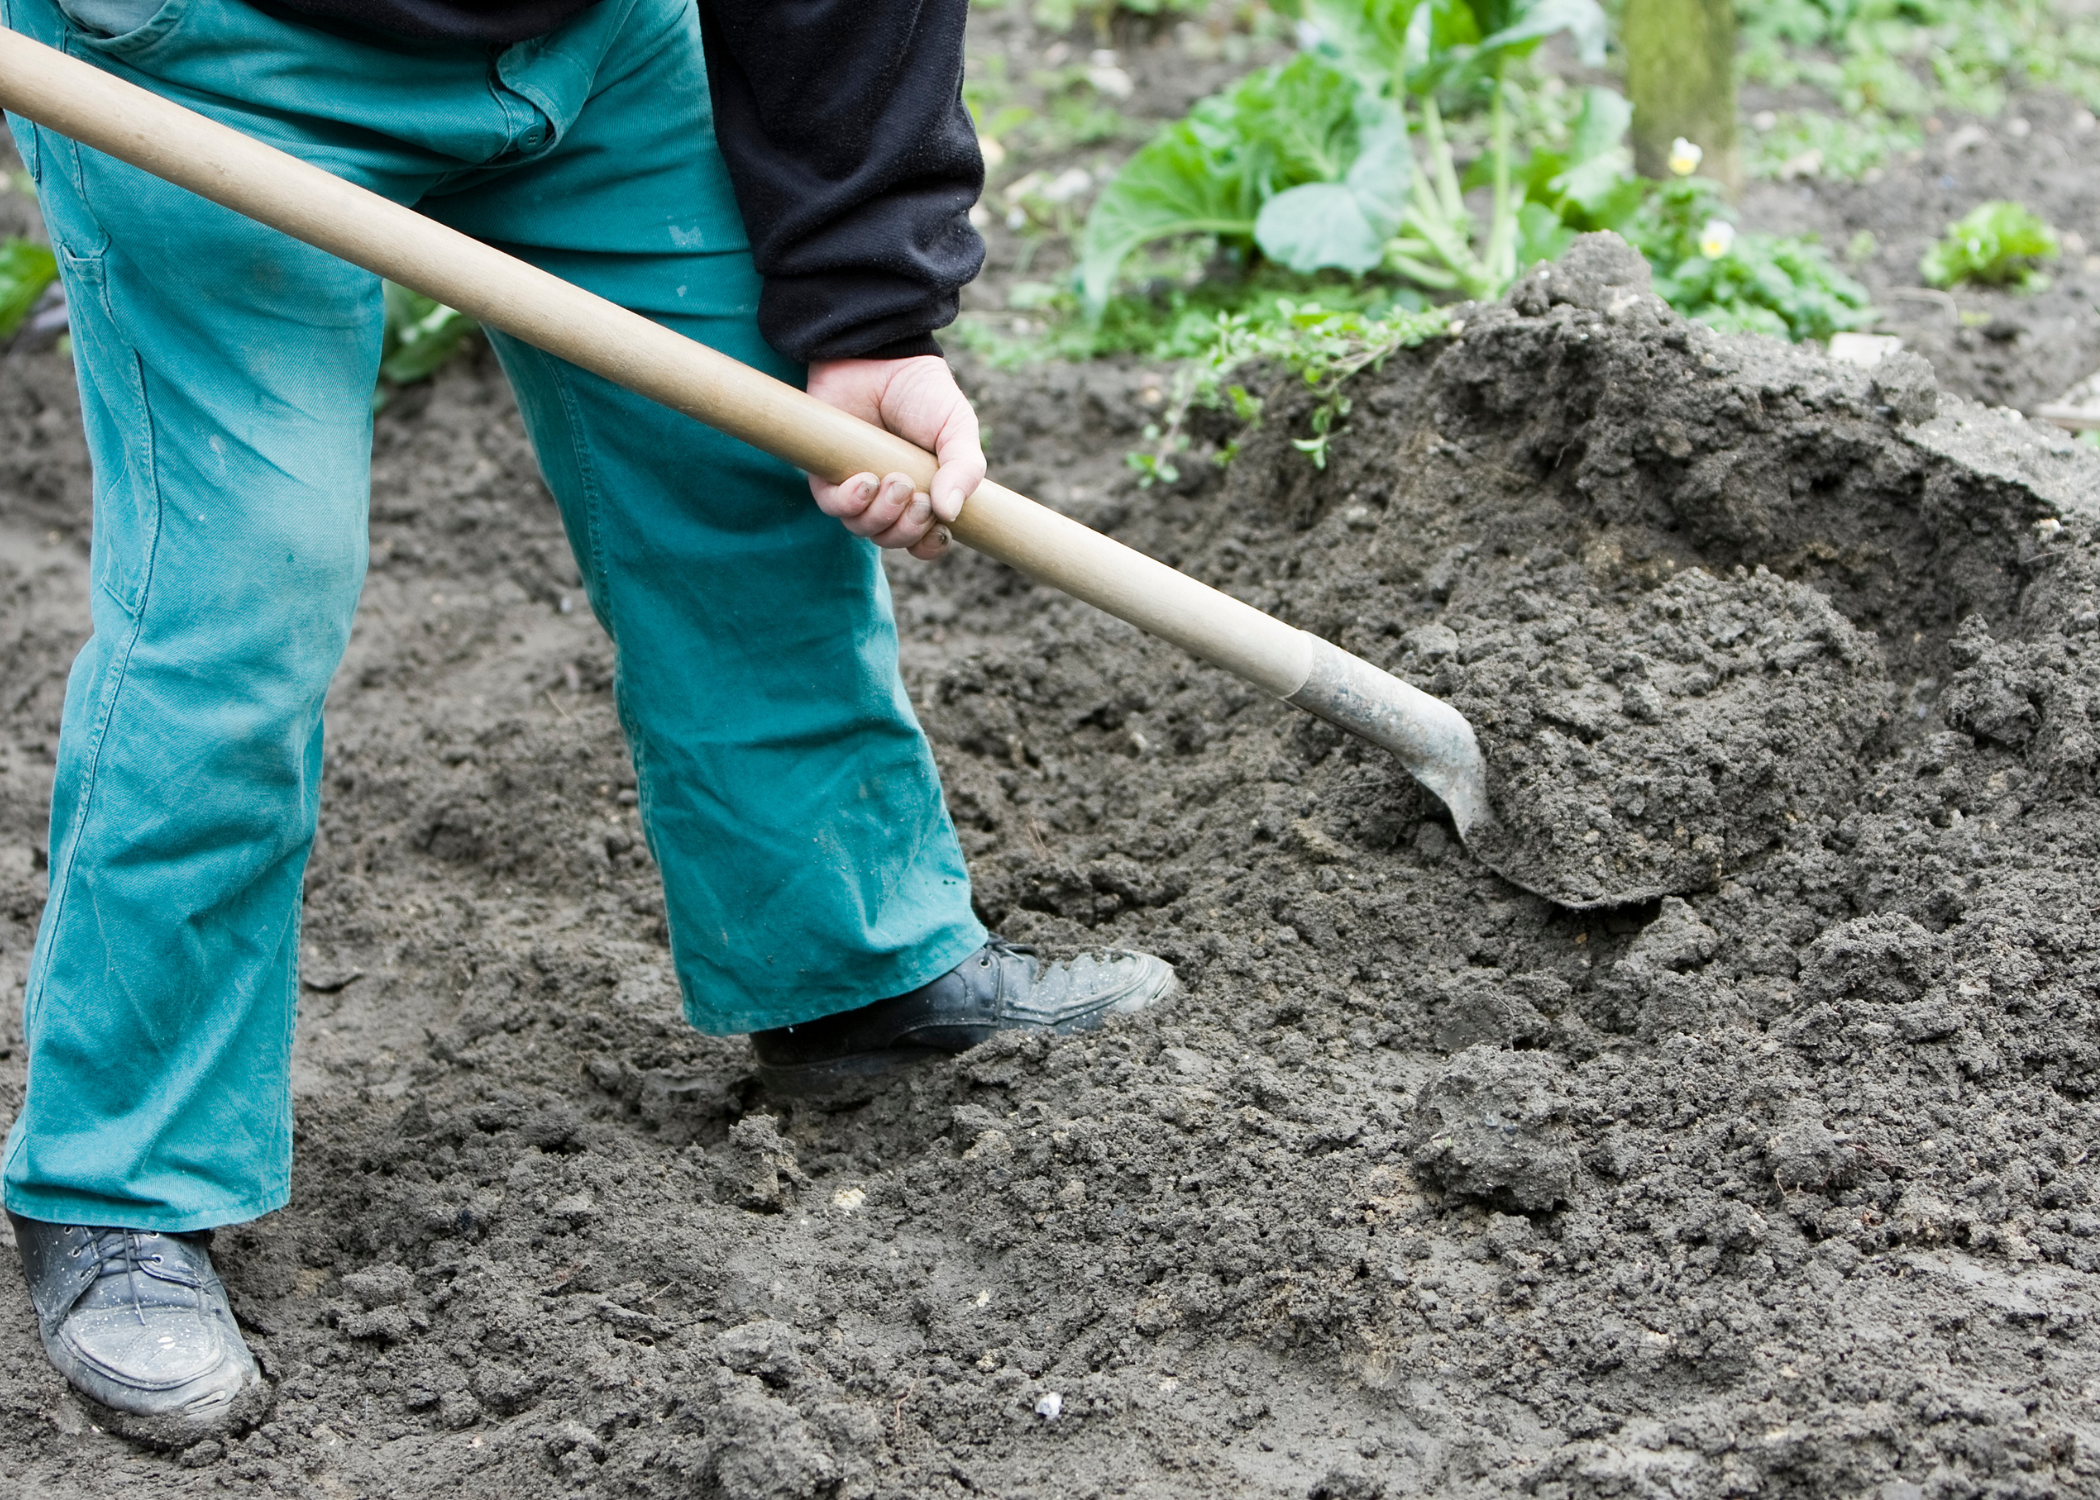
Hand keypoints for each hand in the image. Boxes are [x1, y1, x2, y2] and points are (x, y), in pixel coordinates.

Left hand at [805, 355, 984, 560]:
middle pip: (892, 538)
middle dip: (907, 528)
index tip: (939, 532)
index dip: (929, 545)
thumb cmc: (922, 392)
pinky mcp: (824, 471)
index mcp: (923, 490)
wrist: (879, 355)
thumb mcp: (957, 427)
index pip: (923, 539)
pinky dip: (849, 502)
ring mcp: (855, 484)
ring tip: (894, 481)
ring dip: (881, 515)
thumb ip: (964, 468)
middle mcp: (887, 494)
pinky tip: (866, 480)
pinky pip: (832, 506)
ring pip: (862, 529)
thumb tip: (951, 513)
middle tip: (918, 498)